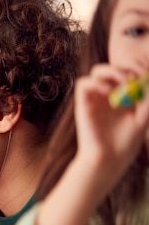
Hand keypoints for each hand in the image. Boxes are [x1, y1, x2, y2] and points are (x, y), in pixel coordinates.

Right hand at [74, 64, 148, 191]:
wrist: (107, 159)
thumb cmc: (125, 143)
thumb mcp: (143, 118)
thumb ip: (147, 100)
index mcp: (124, 95)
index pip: (129, 70)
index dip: (138, 65)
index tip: (147, 71)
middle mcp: (108, 94)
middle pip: (114, 66)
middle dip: (128, 66)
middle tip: (137, 75)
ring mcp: (95, 98)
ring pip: (98, 70)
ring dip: (113, 71)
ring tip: (124, 82)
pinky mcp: (82, 103)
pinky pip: (84, 83)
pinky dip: (96, 83)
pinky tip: (108, 93)